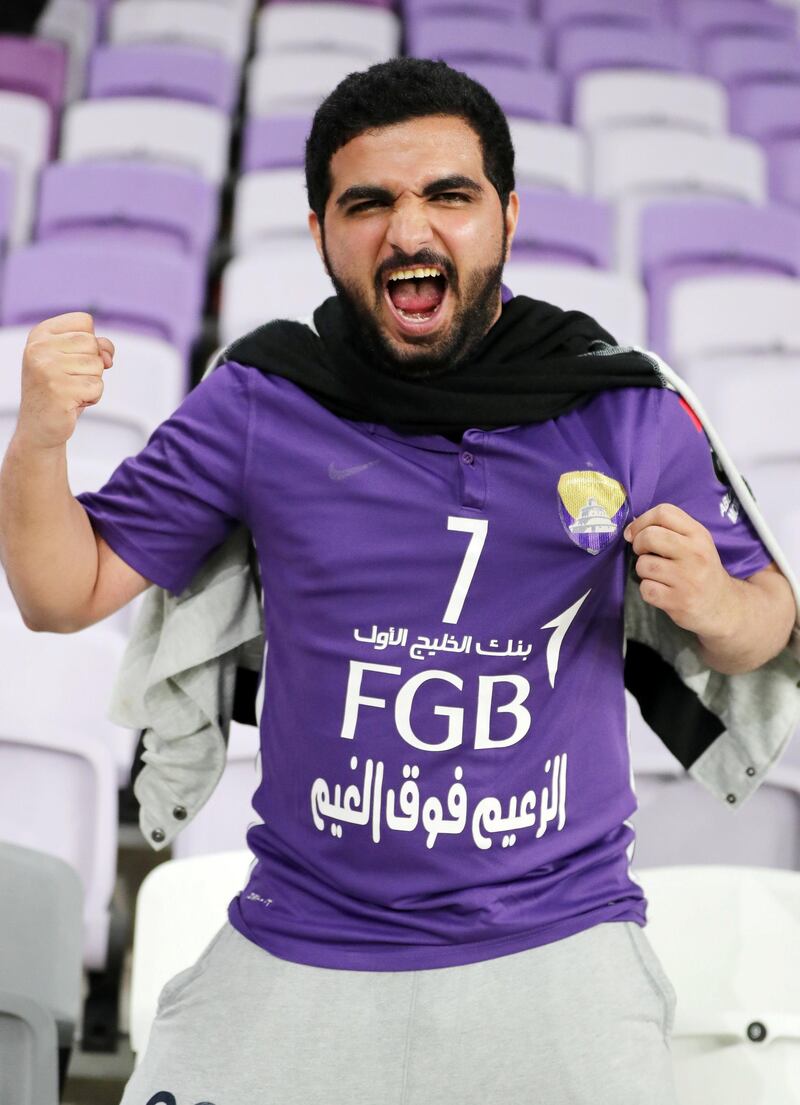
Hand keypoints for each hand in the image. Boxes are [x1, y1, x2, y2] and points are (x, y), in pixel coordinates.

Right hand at [16, 312, 113, 450]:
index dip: (89, 342)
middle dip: (91, 366)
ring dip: (91, 383)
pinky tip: (72, 402)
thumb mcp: (74, 359)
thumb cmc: (60, 389)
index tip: (71, 358)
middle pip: (93, 343)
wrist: (40, 426)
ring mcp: (47, 368)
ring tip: (71, 391)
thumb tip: (107, 356)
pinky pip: (97, 387)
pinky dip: (91, 397)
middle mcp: (39, 347)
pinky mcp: (59, 389)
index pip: (84, 321)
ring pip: (97, 366)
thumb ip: (96, 347)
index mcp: (41, 333)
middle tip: (70, 379)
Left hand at [624, 502, 734, 638]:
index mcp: (699, 534)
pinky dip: (647, 590)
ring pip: (644, 565)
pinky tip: (660, 590)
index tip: (634, 533)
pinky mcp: (679, 601)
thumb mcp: (696, 543)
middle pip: (650, 536)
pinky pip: (646, 589)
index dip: (641, 521)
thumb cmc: (701, 569)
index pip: (664, 512)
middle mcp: (695, 554)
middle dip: (638, 544)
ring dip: (643, 570)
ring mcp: (687, 579)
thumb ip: (669, 531)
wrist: (722, 605)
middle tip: (643, 553)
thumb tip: (631, 528)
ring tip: (657, 574)